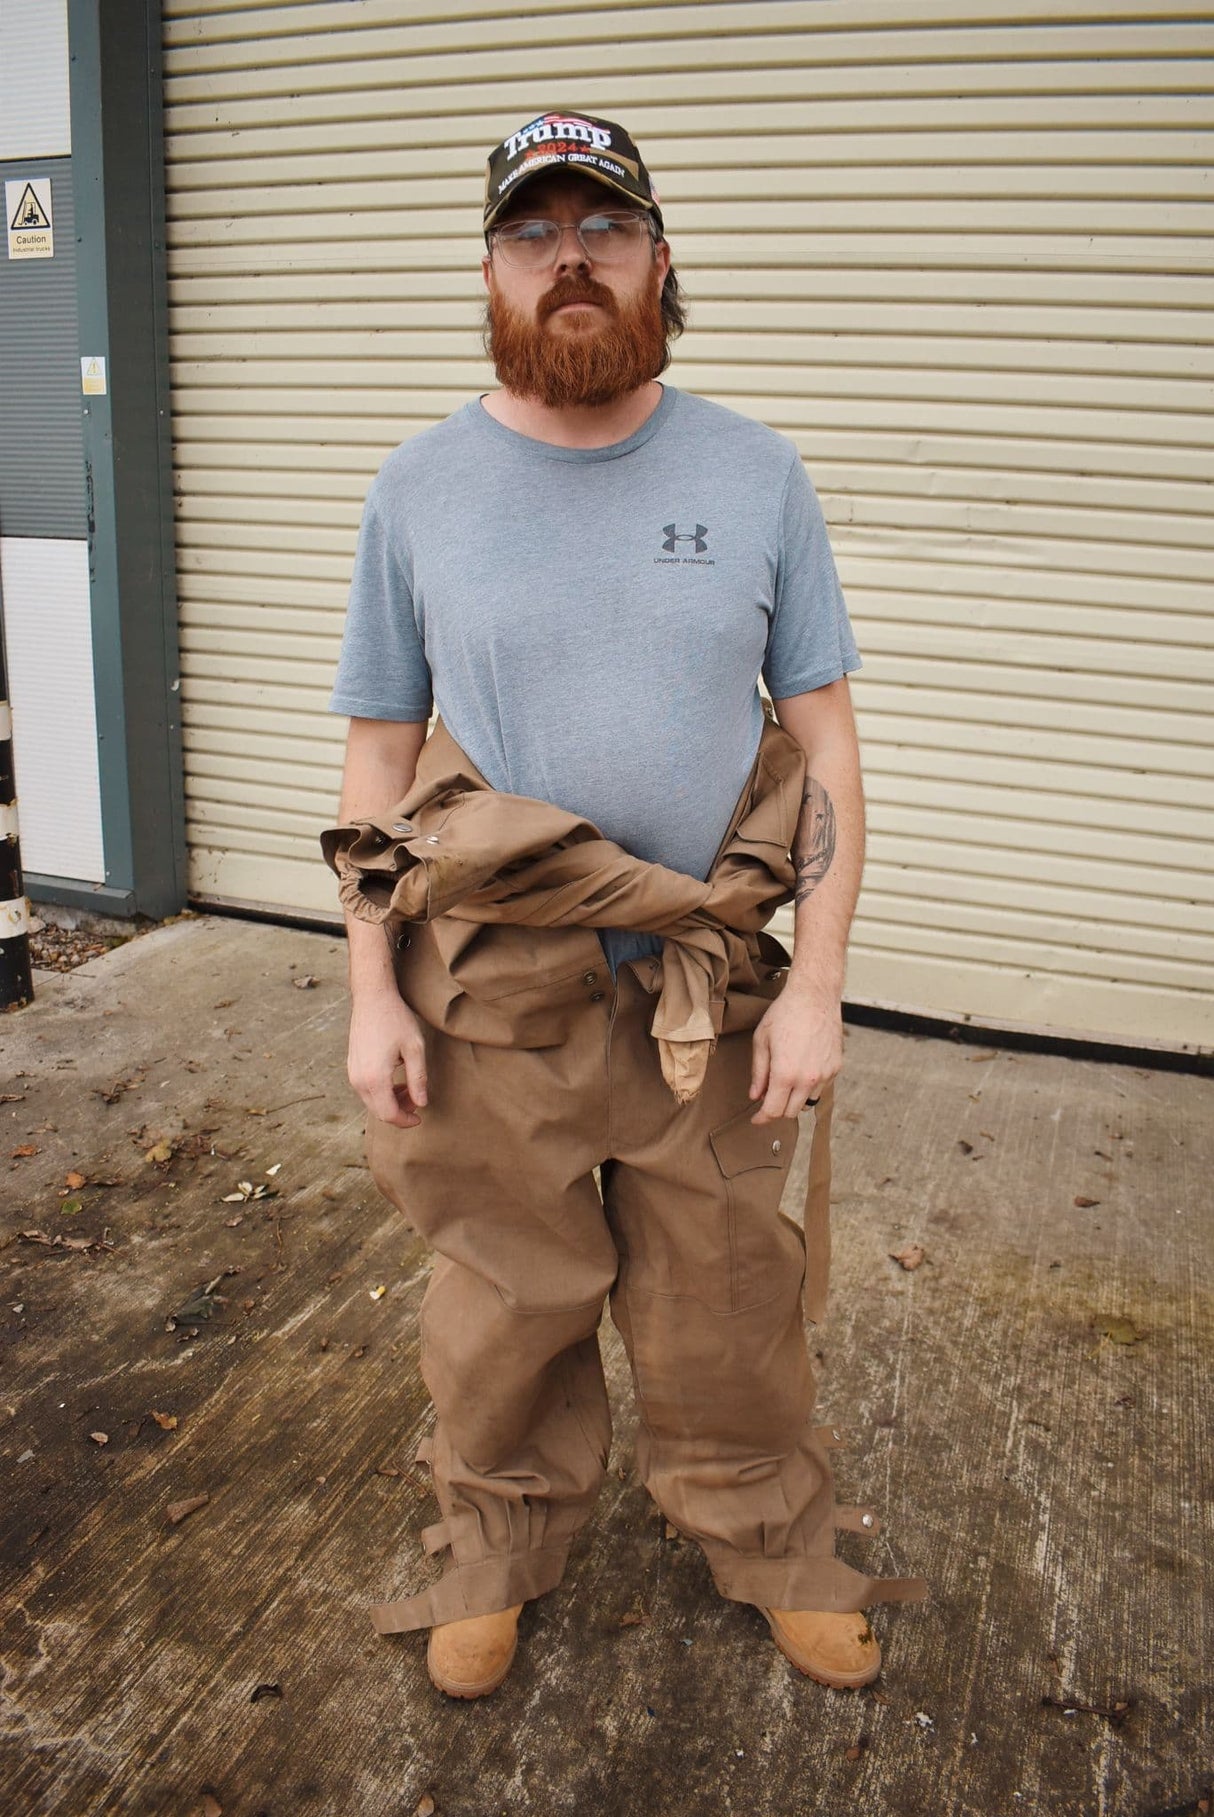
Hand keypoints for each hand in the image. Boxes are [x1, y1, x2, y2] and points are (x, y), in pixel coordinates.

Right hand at [347, 991, 428, 1127]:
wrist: (372, 998)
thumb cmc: (395, 1020)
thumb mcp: (415, 1049)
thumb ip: (418, 1079)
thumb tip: (421, 1103)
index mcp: (375, 1078)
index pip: (389, 1114)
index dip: (406, 1121)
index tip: (420, 1118)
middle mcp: (359, 1080)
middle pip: (379, 1111)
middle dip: (400, 1111)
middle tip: (417, 1099)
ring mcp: (352, 1073)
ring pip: (372, 1102)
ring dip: (391, 1101)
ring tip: (409, 1087)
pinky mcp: (351, 1066)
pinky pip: (366, 1090)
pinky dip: (382, 1092)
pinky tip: (395, 1079)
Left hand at [749, 979, 842, 1124]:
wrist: (814, 996)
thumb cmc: (784, 1014)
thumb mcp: (761, 1041)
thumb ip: (758, 1073)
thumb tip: (755, 1096)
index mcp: (785, 1074)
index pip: (773, 1111)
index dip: (762, 1119)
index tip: (757, 1120)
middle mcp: (807, 1079)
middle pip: (790, 1112)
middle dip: (777, 1108)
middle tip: (768, 1097)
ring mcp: (824, 1074)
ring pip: (807, 1102)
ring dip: (794, 1098)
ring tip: (786, 1080)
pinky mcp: (835, 1067)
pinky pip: (821, 1088)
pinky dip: (809, 1086)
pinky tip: (802, 1069)